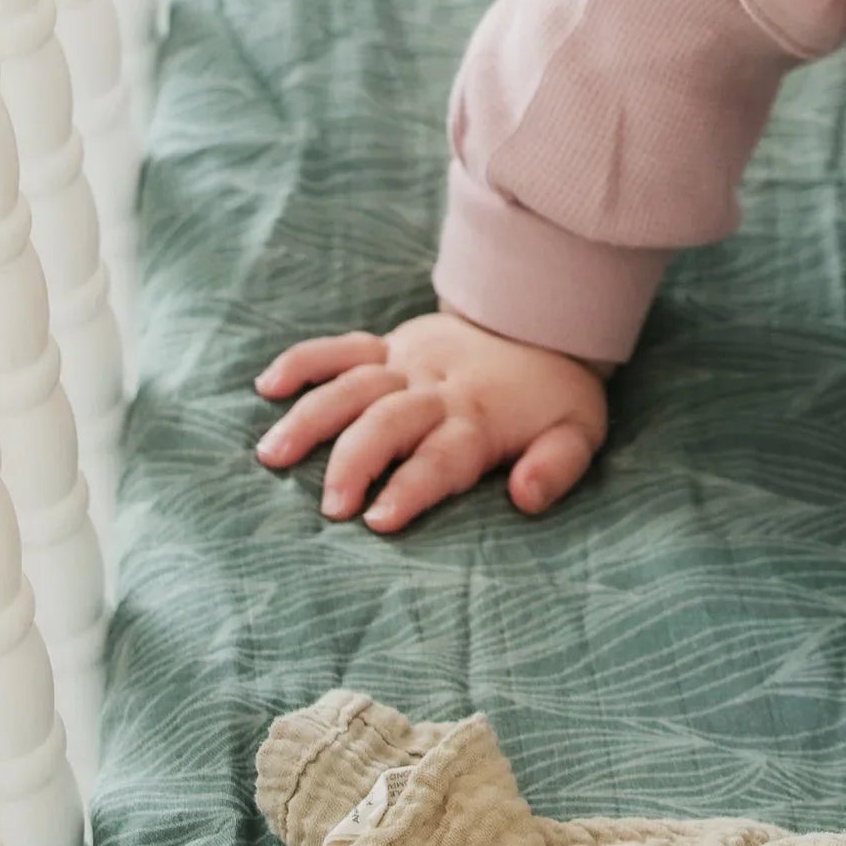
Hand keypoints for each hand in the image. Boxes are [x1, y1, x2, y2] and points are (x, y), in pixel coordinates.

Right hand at [252, 309, 610, 532]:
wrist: (543, 324)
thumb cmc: (554, 398)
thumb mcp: (579, 434)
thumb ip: (556, 468)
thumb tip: (525, 498)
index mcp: (480, 417)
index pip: (442, 456)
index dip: (411, 488)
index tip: (378, 521)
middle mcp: (436, 389)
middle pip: (386, 422)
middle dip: (354, 462)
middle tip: (328, 508)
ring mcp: (407, 364)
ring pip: (351, 386)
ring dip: (310, 418)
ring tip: (272, 456)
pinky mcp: (388, 346)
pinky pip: (340, 348)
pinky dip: (303, 362)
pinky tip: (266, 387)